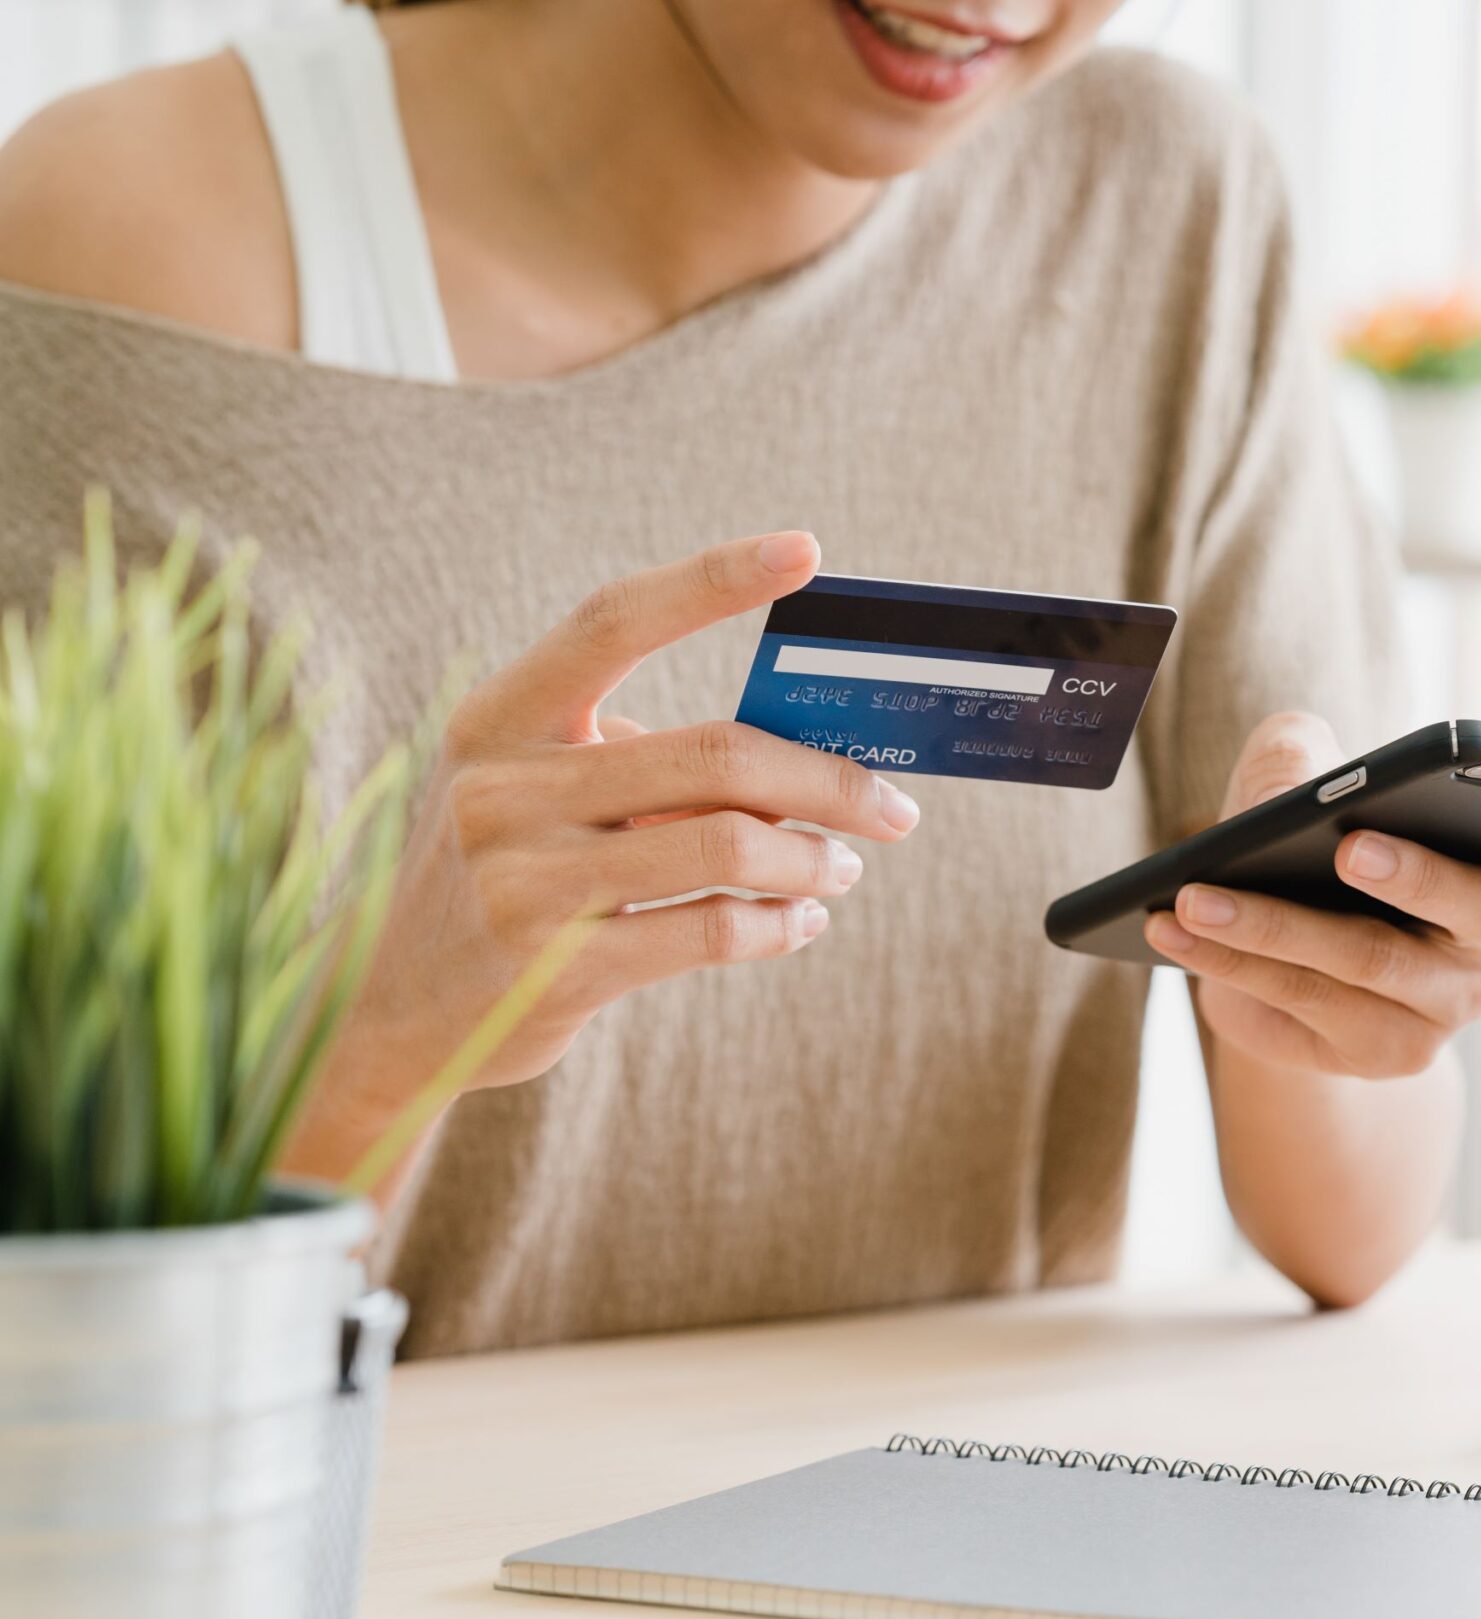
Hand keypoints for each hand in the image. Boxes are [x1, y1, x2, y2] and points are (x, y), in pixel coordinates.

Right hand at [296, 532, 919, 1157]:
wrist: (393, 1012)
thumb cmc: (502, 875)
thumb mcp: (532, 791)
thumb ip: (637, 758)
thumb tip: (799, 749)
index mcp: (497, 717)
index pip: (614, 620)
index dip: (712, 579)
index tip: (804, 550)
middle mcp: (502, 788)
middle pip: (713, 753)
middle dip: (829, 779)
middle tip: (892, 808)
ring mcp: (525, 882)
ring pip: (727, 843)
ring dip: (812, 858)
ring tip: (840, 867)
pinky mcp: (557, 970)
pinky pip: (711, 930)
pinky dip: (779, 925)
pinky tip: (799, 921)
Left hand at [1143, 713, 1480, 1079]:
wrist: (1287, 965)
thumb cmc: (1315, 846)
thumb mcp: (1305, 781)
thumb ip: (1304, 756)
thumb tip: (1296, 779)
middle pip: (1475, 913)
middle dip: (1416, 875)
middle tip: (1351, 847)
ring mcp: (1439, 1012)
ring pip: (1361, 963)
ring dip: (1268, 923)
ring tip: (1194, 894)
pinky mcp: (1375, 1055)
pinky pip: (1299, 1004)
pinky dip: (1229, 961)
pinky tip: (1174, 927)